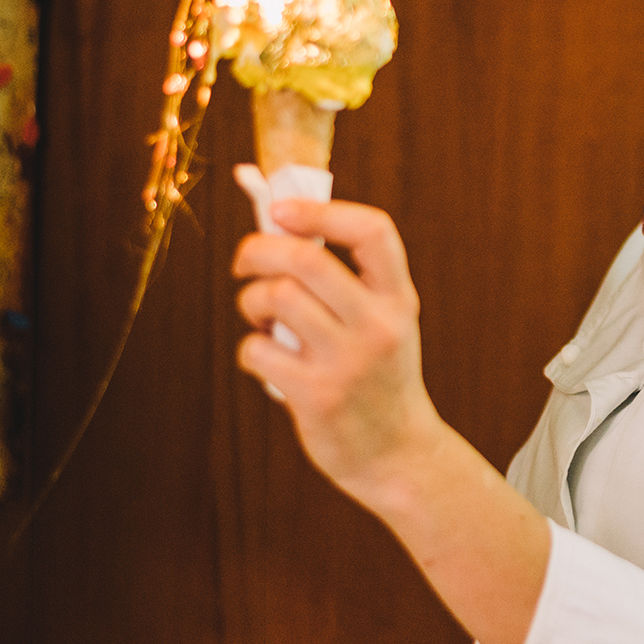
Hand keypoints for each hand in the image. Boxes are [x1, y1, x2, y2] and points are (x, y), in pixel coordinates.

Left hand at [234, 199, 440, 494]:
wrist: (397, 452)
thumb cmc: (374, 372)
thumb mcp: (377, 318)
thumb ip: (335, 267)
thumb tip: (263, 190)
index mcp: (398, 298)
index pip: (373, 231)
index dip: (321, 211)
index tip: (280, 211)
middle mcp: (380, 325)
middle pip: (307, 258)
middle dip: (258, 249)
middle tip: (245, 261)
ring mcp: (350, 362)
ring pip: (276, 299)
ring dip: (250, 300)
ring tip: (259, 314)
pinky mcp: (318, 397)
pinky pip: (258, 350)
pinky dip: (250, 349)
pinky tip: (266, 358)